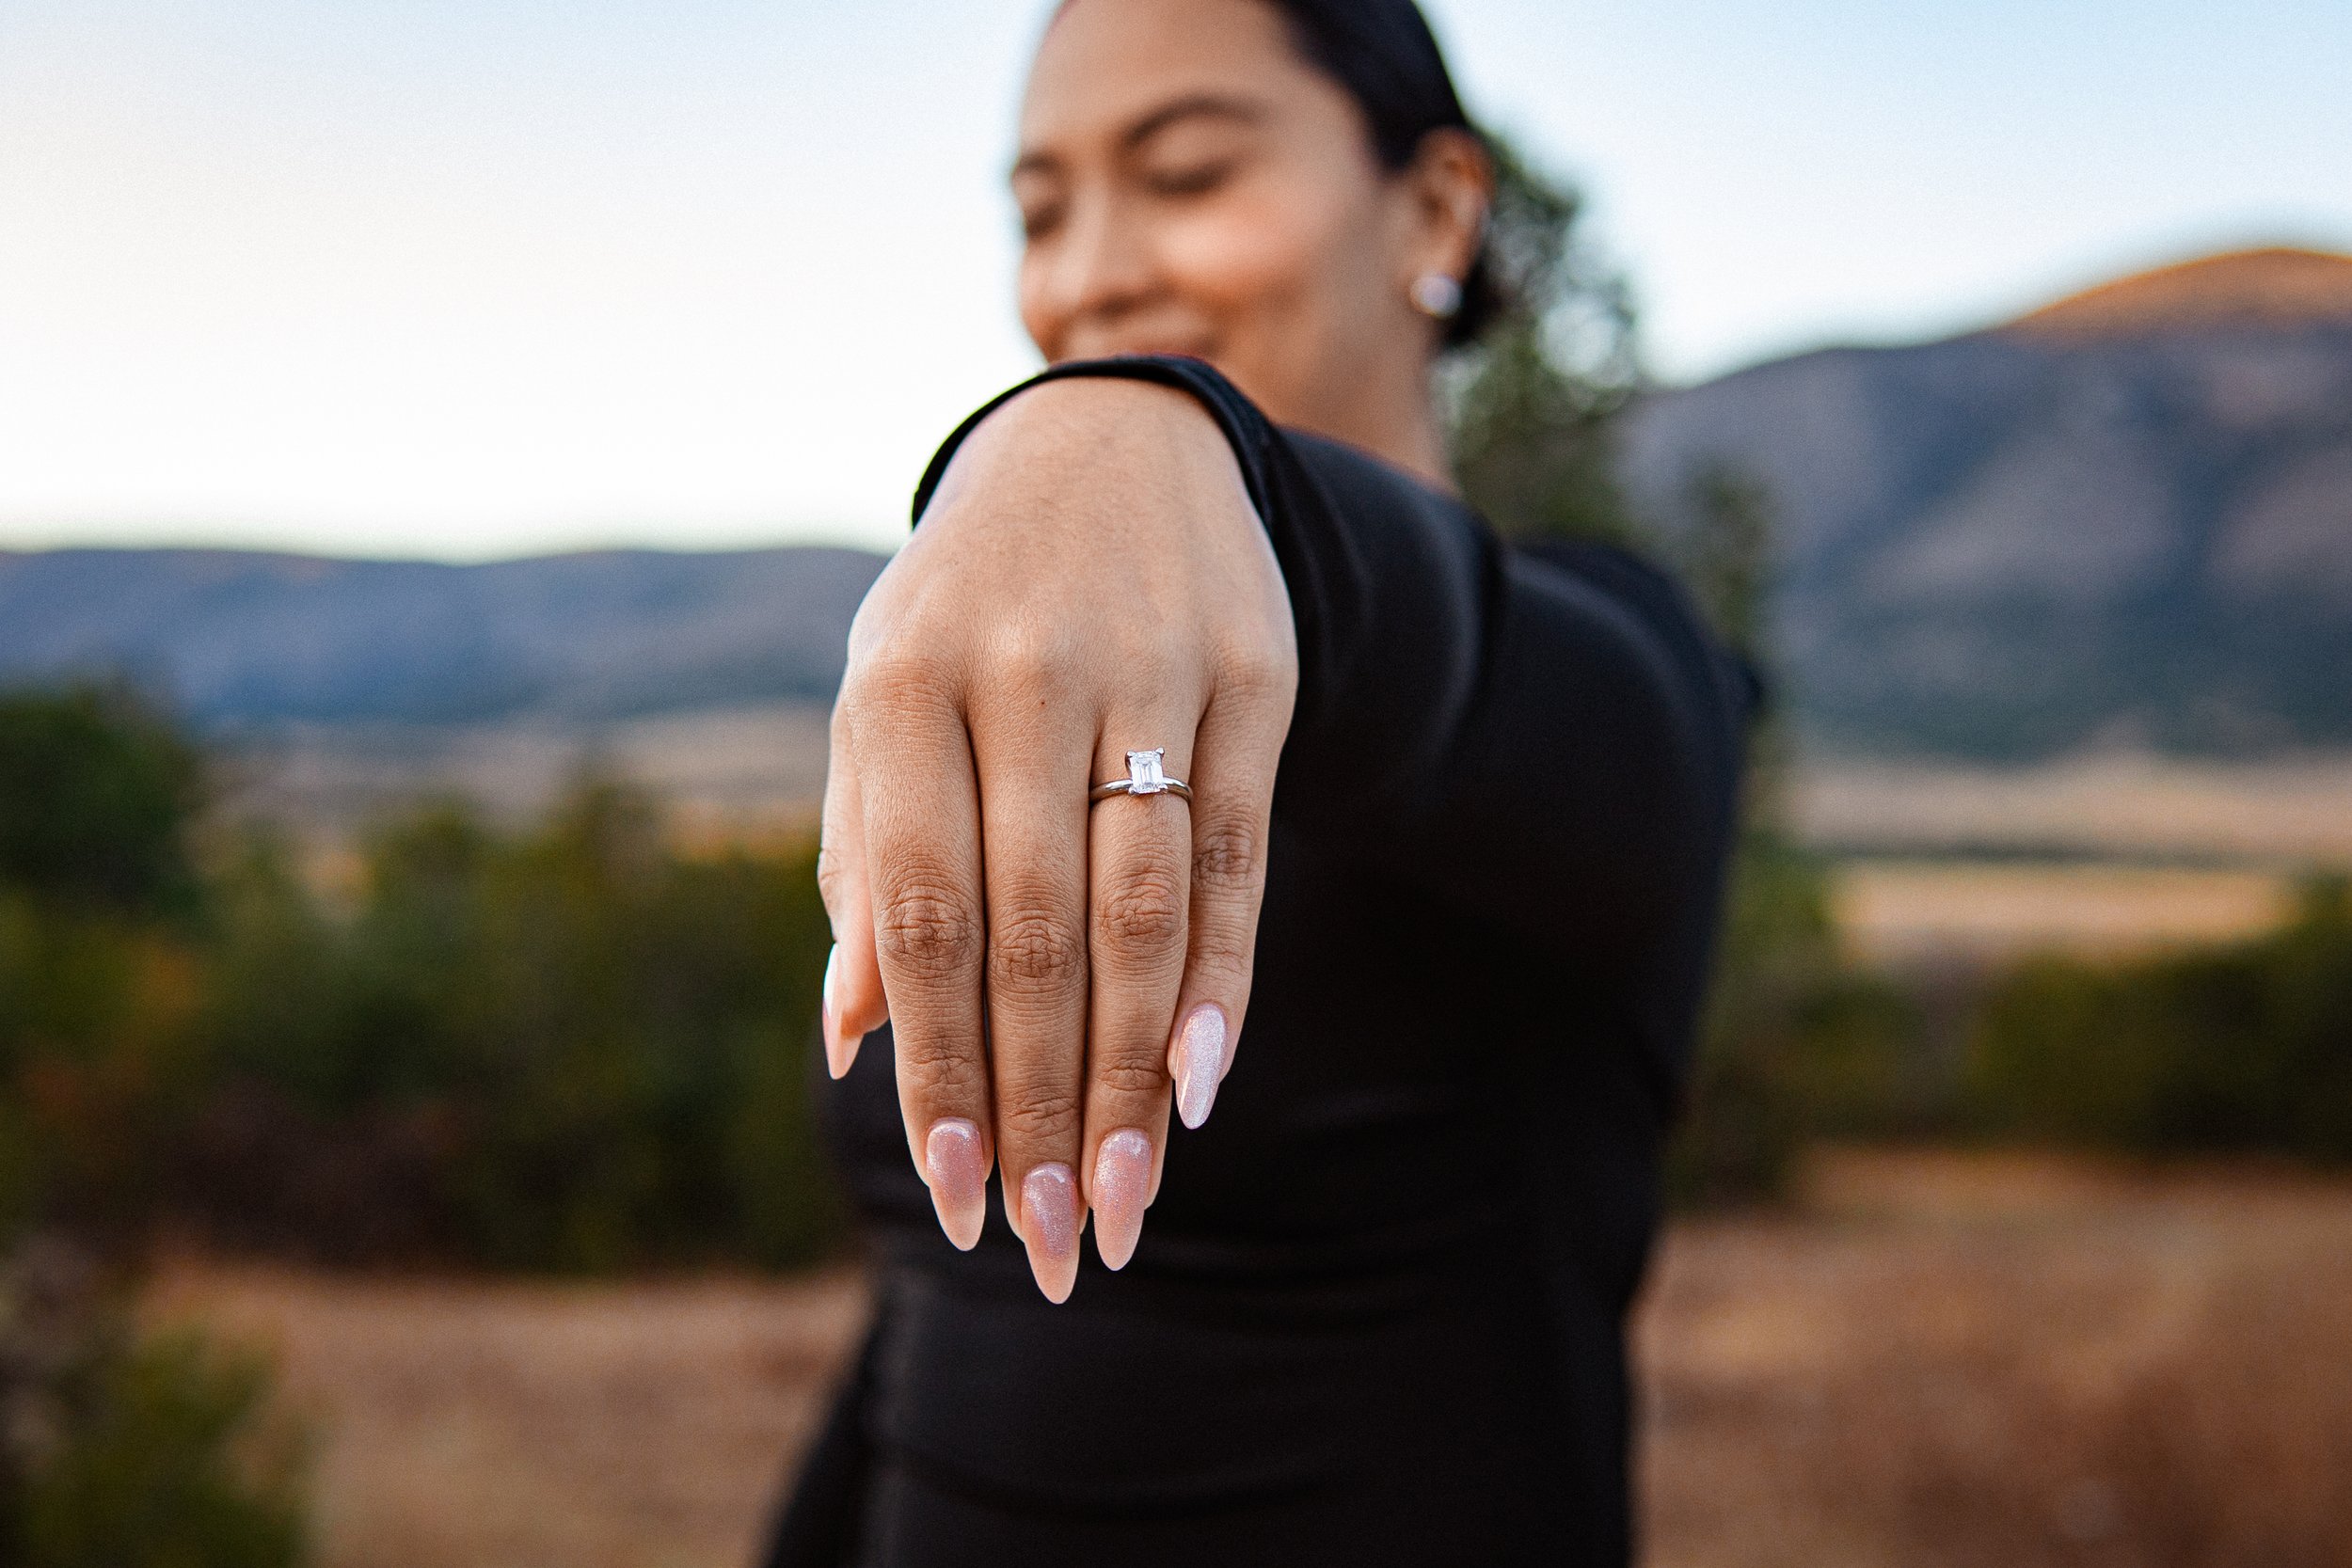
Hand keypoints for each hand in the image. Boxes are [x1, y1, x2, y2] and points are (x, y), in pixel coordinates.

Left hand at [818, 377, 1297, 1300]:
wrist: (1112, 445)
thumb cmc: (966, 611)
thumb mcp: (885, 706)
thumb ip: (867, 863)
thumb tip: (855, 1039)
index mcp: (902, 688)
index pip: (923, 912)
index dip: (939, 1064)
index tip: (953, 1194)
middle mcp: (1022, 676)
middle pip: (1037, 932)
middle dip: (1040, 1104)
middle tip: (1055, 1242)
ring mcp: (1149, 670)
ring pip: (1143, 908)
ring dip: (1132, 1075)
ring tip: (1127, 1201)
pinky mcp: (1252, 676)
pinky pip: (1237, 852)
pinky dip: (1220, 978)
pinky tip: (1200, 1085)